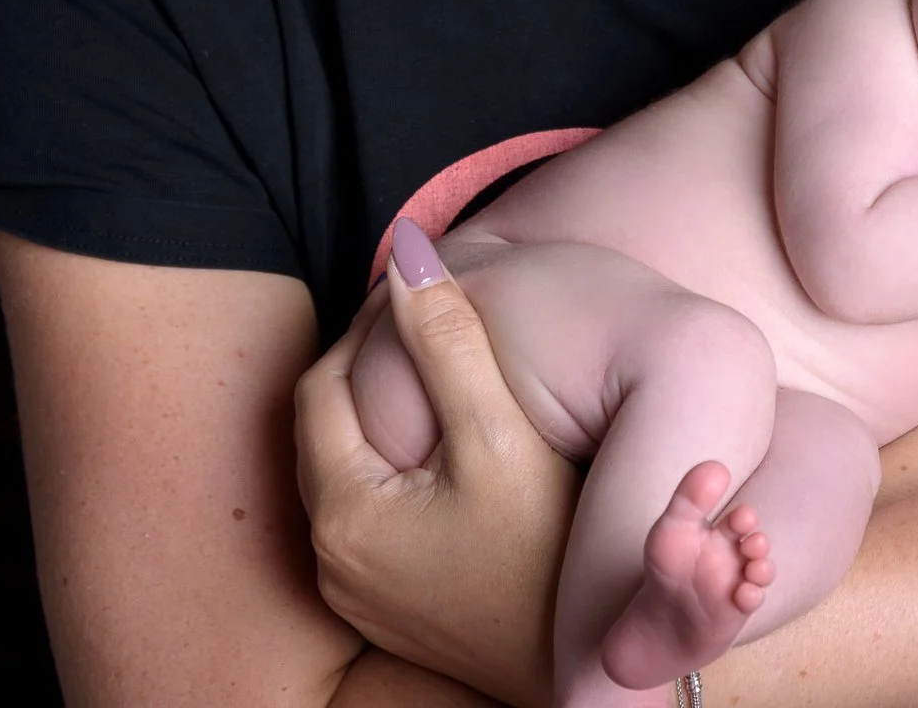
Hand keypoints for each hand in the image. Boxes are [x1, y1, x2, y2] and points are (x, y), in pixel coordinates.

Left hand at [294, 233, 578, 707]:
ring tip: (441, 370)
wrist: (595, 666)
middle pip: (327, 428)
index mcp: (345, 514)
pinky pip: (375, 514)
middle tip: (423, 318)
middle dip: (367, 366)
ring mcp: (361, 594)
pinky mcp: (394, 609)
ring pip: (350, 471)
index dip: (365, 325)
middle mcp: (334, 562)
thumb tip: (406, 251)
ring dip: (381, 415)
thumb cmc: (552, 555)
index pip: (322, 383)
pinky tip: (452, 443)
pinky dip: (398, 466)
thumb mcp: (502, 435)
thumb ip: (448, 341)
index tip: (416, 289)